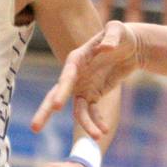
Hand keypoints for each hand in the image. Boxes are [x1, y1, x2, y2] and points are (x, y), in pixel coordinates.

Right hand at [31, 21, 139, 138]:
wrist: (131, 46)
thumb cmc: (121, 34)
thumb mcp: (118, 29)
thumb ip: (112, 36)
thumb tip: (107, 46)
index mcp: (77, 58)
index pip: (66, 76)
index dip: (62, 91)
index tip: (56, 106)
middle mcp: (75, 74)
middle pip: (56, 95)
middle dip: (45, 111)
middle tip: (34, 128)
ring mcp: (83, 86)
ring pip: (77, 109)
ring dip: (85, 124)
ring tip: (97, 137)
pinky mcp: (93, 94)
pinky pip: (92, 112)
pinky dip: (97, 121)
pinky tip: (104, 129)